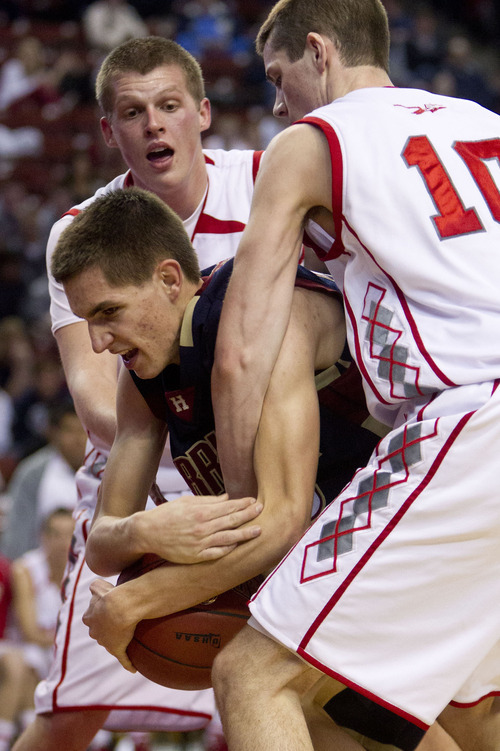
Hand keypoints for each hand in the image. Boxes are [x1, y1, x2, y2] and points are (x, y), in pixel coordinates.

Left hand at [82, 578, 137, 671]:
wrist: (120, 606)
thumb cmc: (110, 595)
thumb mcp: (98, 585)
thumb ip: (95, 585)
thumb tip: (94, 585)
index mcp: (89, 618)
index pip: (91, 619)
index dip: (99, 616)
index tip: (108, 612)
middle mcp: (94, 631)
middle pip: (98, 632)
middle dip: (105, 630)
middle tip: (117, 624)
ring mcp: (105, 642)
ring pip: (109, 644)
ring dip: (116, 643)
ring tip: (128, 640)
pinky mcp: (117, 650)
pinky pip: (123, 659)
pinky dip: (128, 665)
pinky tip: (133, 669)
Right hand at [136, 493, 262, 563]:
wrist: (148, 532)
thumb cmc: (167, 514)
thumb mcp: (187, 502)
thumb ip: (208, 500)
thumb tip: (227, 498)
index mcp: (200, 511)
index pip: (228, 507)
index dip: (243, 504)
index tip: (254, 501)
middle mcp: (202, 527)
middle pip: (232, 521)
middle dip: (249, 515)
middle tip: (262, 510)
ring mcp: (200, 543)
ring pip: (228, 538)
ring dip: (245, 533)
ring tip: (258, 530)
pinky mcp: (196, 556)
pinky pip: (217, 553)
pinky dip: (228, 549)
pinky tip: (237, 545)